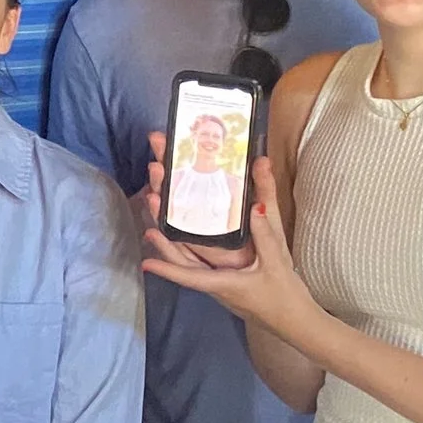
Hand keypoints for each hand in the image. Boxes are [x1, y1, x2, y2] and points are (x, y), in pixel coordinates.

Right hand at [141, 128, 256, 271]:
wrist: (270, 285)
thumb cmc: (269, 249)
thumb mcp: (270, 214)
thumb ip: (265, 187)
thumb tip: (262, 158)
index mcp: (215, 200)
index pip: (188, 171)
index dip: (172, 154)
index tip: (159, 137)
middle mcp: (199, 217)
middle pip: (172, 193)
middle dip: (161, 178)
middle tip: (155, 165)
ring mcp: (195, 239)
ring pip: (169, 220)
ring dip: (159, 210)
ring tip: (152, 197)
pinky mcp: (198, 261)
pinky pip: (177, 251)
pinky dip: (165, 244)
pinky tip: (152, 234)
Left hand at [143, 160, 319, 341]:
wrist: (300, 325)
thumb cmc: (287, 300)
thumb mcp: (277, 265)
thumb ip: (266, 236)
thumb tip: (255, 207)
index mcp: (225, 285)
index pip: (189, 276)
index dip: (166, 269)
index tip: (144, 262)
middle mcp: (217, 289)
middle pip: (184, 269)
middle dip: (165, 249)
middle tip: (149, 226)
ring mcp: (222, 290)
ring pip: (191, 269)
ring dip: (174, 251)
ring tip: (158, 230)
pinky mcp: (229, 288)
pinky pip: (203, 270)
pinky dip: (191, 256)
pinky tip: (187, 244)